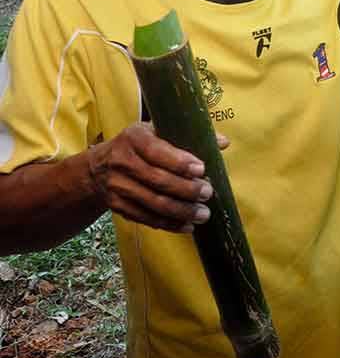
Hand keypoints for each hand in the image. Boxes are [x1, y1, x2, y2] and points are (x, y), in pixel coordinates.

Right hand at [86, 123, 224, 232]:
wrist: (98, 168)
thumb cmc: (139, 146)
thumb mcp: (157, 131)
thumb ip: (189, 136)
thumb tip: (223, 142)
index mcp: (134, 138)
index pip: (156, 151)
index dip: (180, 162)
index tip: (201, 169)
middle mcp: (121, 161)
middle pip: (157, 180)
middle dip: (186, 189)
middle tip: (207, 193)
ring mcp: (117, 185)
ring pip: (153, 202)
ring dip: (181, 211)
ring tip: (203, 214)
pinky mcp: (117, 205)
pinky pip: (145, 218)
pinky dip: (168, 224)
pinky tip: (187, 226)